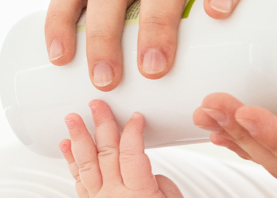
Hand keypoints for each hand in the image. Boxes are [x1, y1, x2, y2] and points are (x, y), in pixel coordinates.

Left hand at [44, 0, 240, 90]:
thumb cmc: (154, 11)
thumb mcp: (133, 15)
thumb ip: (127, 43)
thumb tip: (121, 107)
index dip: (60, 25)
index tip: (60, 59)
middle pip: (108, 1)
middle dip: (102, 39)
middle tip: (106, 80)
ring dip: (154, 28)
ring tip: (154, 67)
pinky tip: (216, 13)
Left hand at [61, 101, 188, 197]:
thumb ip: (165, 184)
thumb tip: (147, 168)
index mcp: (140, 195)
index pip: (133, 154)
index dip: (133, 132)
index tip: (135, 117)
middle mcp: (115, 194)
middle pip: (106, 152)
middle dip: (102, 124)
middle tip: (96, 102)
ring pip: (86, 162)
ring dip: (79, 137)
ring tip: (71, 116)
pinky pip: (77, 178)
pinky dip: (71, 159)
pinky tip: (65, 142)